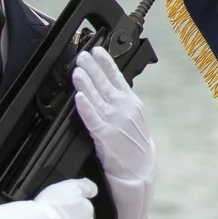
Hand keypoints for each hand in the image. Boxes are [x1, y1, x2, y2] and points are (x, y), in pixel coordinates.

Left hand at [74, 47, 155, 184]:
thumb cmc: (134, 143)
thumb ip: (121, 101)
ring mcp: (115, 121)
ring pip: (97, 98)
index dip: (106, 63)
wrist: (139, 168)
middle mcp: (124, 109)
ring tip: (78, 70)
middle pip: (105, 84)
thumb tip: (105, 84)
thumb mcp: (133, 117)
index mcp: (131, 102)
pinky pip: (92, 118)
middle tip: (82, 55)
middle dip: (93, 68)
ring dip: (87, 82)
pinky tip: (80, 97)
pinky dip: (86, 107)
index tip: (97, 50)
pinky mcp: (105, 136)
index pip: (117, 77)